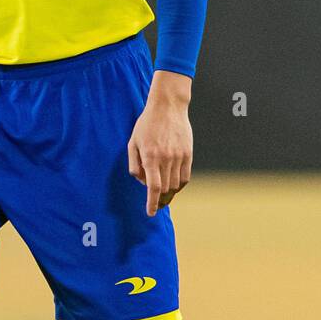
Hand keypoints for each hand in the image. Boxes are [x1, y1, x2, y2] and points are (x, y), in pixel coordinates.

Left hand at [127, 71, 192, 216]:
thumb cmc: (146, 124)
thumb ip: (134, 164)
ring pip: (176, 184)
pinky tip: (174, 186)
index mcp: (150, 157)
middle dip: (160, 199)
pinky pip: (185, 177)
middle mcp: (166, 159)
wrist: (168, 107)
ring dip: (169, 193)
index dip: (152, 203)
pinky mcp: (188, 154)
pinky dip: (179, 185)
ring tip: (164, 196)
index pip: (153, 187)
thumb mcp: (132, 143)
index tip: (151, 213)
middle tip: (156, 203)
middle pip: (165, 188)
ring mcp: (179, 156)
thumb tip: (141, 182)